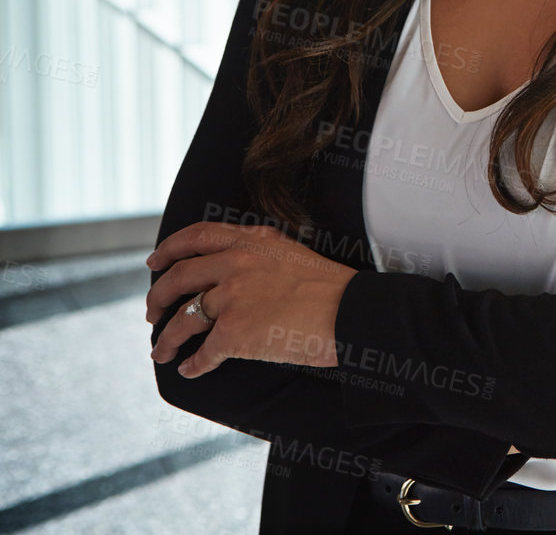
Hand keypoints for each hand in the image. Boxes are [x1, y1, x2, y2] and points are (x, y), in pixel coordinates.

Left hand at [144, 221, 357, 377]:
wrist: (351, 312)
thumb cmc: (331, 288)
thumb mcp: (292, 254)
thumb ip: (260, 253)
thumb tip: (232, 266)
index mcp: (252, 242)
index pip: (197, 236)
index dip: (169, 249)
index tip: (155, 262)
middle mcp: (236, 263)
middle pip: (178, 278)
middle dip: (157, 298)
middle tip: (152, 312)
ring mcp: (232, 298)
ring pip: (182, 320)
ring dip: (166, 338)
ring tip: (160, 351)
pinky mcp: (234, 332)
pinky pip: (203, 353)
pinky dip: (193, 365)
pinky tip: (191, 370)